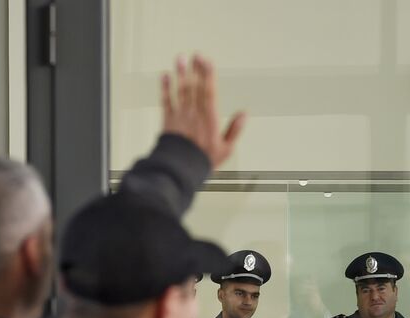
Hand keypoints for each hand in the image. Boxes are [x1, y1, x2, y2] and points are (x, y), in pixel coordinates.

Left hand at [160, 55, 245, 169]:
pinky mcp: (168, 120)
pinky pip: (166, 100)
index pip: (209, 92)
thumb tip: (244, 114)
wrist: (180, 169)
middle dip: (195, 70)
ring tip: (180, 59)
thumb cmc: (204, 160)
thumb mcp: (226, 148)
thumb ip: (235, 129)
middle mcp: (194, 114)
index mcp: (209, 119)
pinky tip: (165, 76)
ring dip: (181, 73)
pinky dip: (165, 87)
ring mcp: (180, 115)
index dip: (208, 75)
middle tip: (196, 55)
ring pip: (181, 90)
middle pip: (195, 87)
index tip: (207, 61)